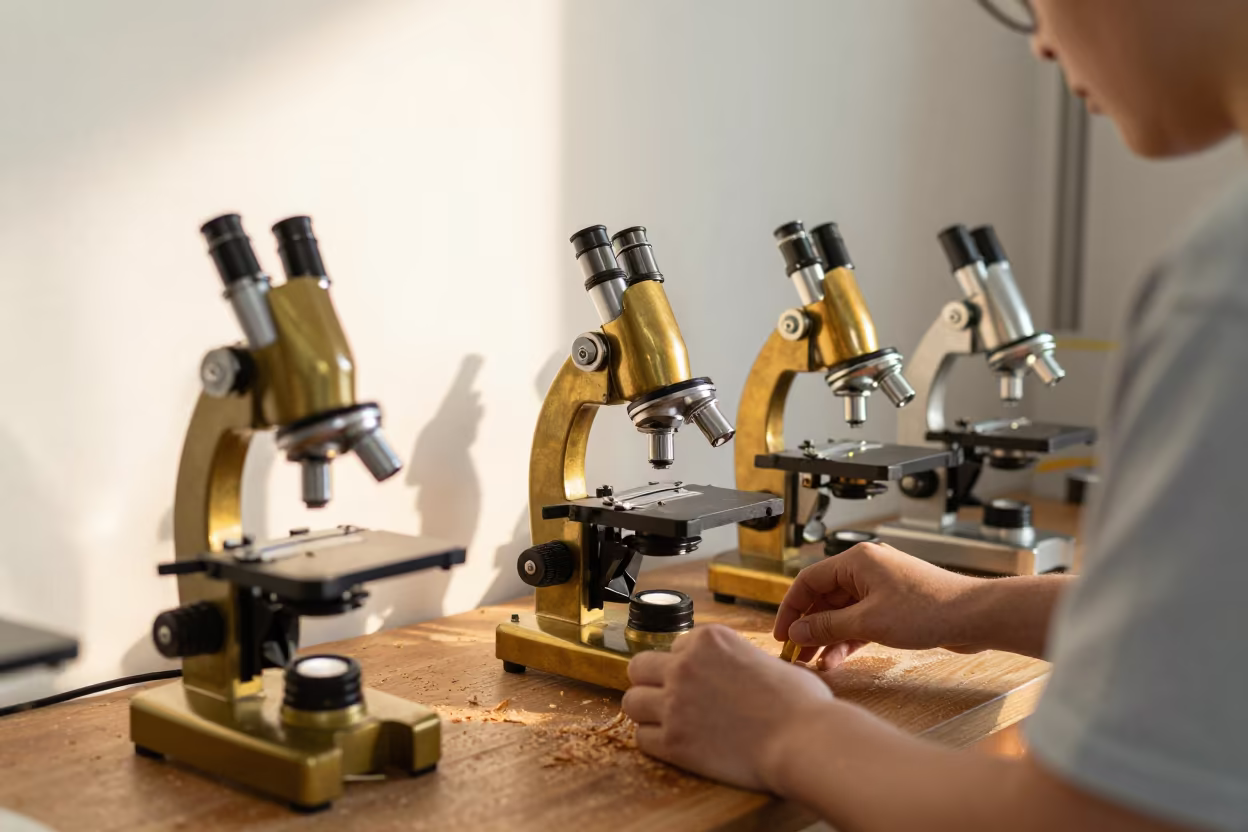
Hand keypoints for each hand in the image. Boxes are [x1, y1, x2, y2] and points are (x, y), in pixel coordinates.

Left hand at [623, 624, 833, 791]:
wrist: (805, 741)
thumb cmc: (799, 704)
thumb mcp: (766, 660)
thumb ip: (736, 659)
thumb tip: (733, 671)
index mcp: (709, 639)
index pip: (674, 646)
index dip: (686, 665)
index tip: (700, 681)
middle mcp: (685, 665)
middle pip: (639, 667)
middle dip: (652, 682)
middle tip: (670, 698)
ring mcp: (675, 703)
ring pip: (631, 702)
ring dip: (648, 712)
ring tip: (669, 722)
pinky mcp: (673, 741)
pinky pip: (642, 738)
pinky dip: (656, 742)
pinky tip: (677, 744)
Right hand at [774, 541, 985, 668]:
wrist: (974, 617)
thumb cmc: (929, 609)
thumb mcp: (868, 622)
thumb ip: (827, 627)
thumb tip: (797, 632)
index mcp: (856, 561)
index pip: (809, 581)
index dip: (790, 609)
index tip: (781, 634)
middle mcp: (866, 569)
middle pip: (824, 598)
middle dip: (808, 627)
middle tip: (795, 654)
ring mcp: (881, 588)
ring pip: (842, 612)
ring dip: (827, 637)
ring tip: (814, 663)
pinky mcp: (893, 606)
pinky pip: (860, 621)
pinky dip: (848, 639)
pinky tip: (837, 659)